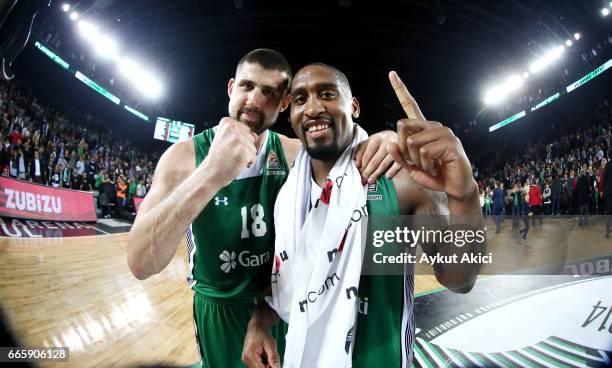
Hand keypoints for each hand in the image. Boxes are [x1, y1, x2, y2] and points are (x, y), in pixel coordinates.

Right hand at [203, 117, 257, 186]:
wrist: (211, 172)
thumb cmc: (219, 156)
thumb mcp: (225, 138)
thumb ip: (240, 133)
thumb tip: (256, 136)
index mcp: (227, 122)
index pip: (246, 130)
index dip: (240, 141)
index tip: (228, 146)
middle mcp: (233, 128)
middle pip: (251, 138)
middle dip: (245, 147)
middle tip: (230, 153)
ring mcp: (238, 139)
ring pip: (253, 147)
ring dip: (246, 155)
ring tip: (233, 158)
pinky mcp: (244, 150)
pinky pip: (254, 156)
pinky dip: (248, 162)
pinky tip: (237, 163)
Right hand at [242, 322, 280, 367]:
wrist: (255, 328)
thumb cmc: (262, 335)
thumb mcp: (271, 345)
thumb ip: (274, 358)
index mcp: (249, 355)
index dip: (270, 367)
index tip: (274, 360)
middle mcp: (245, 359)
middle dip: (267, 365)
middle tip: (270, 356)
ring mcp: (245, 360)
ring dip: (265, 364)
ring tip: (266, 354)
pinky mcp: (247, 360)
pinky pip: (256, 366)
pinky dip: (262, 363)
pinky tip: (264, 355)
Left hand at [355, 130, 401, 183]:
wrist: (401, 135)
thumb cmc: (381, 141)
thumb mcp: (370, 142)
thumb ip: (361, 150)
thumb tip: (356, 164)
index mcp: (376, 138)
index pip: (366, 155)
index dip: (362, 165)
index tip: (358, 174)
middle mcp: (386, 142)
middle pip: (374, 161)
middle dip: (367, 172)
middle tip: (363, 180)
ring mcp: (396, 148)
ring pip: (384, 164)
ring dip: (376, 174)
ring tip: (370, 181)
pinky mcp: (404, 154)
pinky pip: (397, 164)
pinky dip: (392, 171)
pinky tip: (387, 177)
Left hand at [386, 71, 475, 199]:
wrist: (454, 187)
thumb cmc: (434, 175)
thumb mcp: (411, 167)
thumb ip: (399, 156)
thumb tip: (389, 142)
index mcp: (423, 129)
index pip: (410, 105)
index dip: (400, 89)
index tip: (391, 74)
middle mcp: (434, 126)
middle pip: (402, 126)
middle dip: (402, 150)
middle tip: (417, 163)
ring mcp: (444, 132)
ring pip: (412, 142)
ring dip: (416, 161)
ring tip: (430, 166)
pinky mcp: (451, 143)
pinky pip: (424, 152)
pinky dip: (426, 165)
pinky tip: (436, 168)